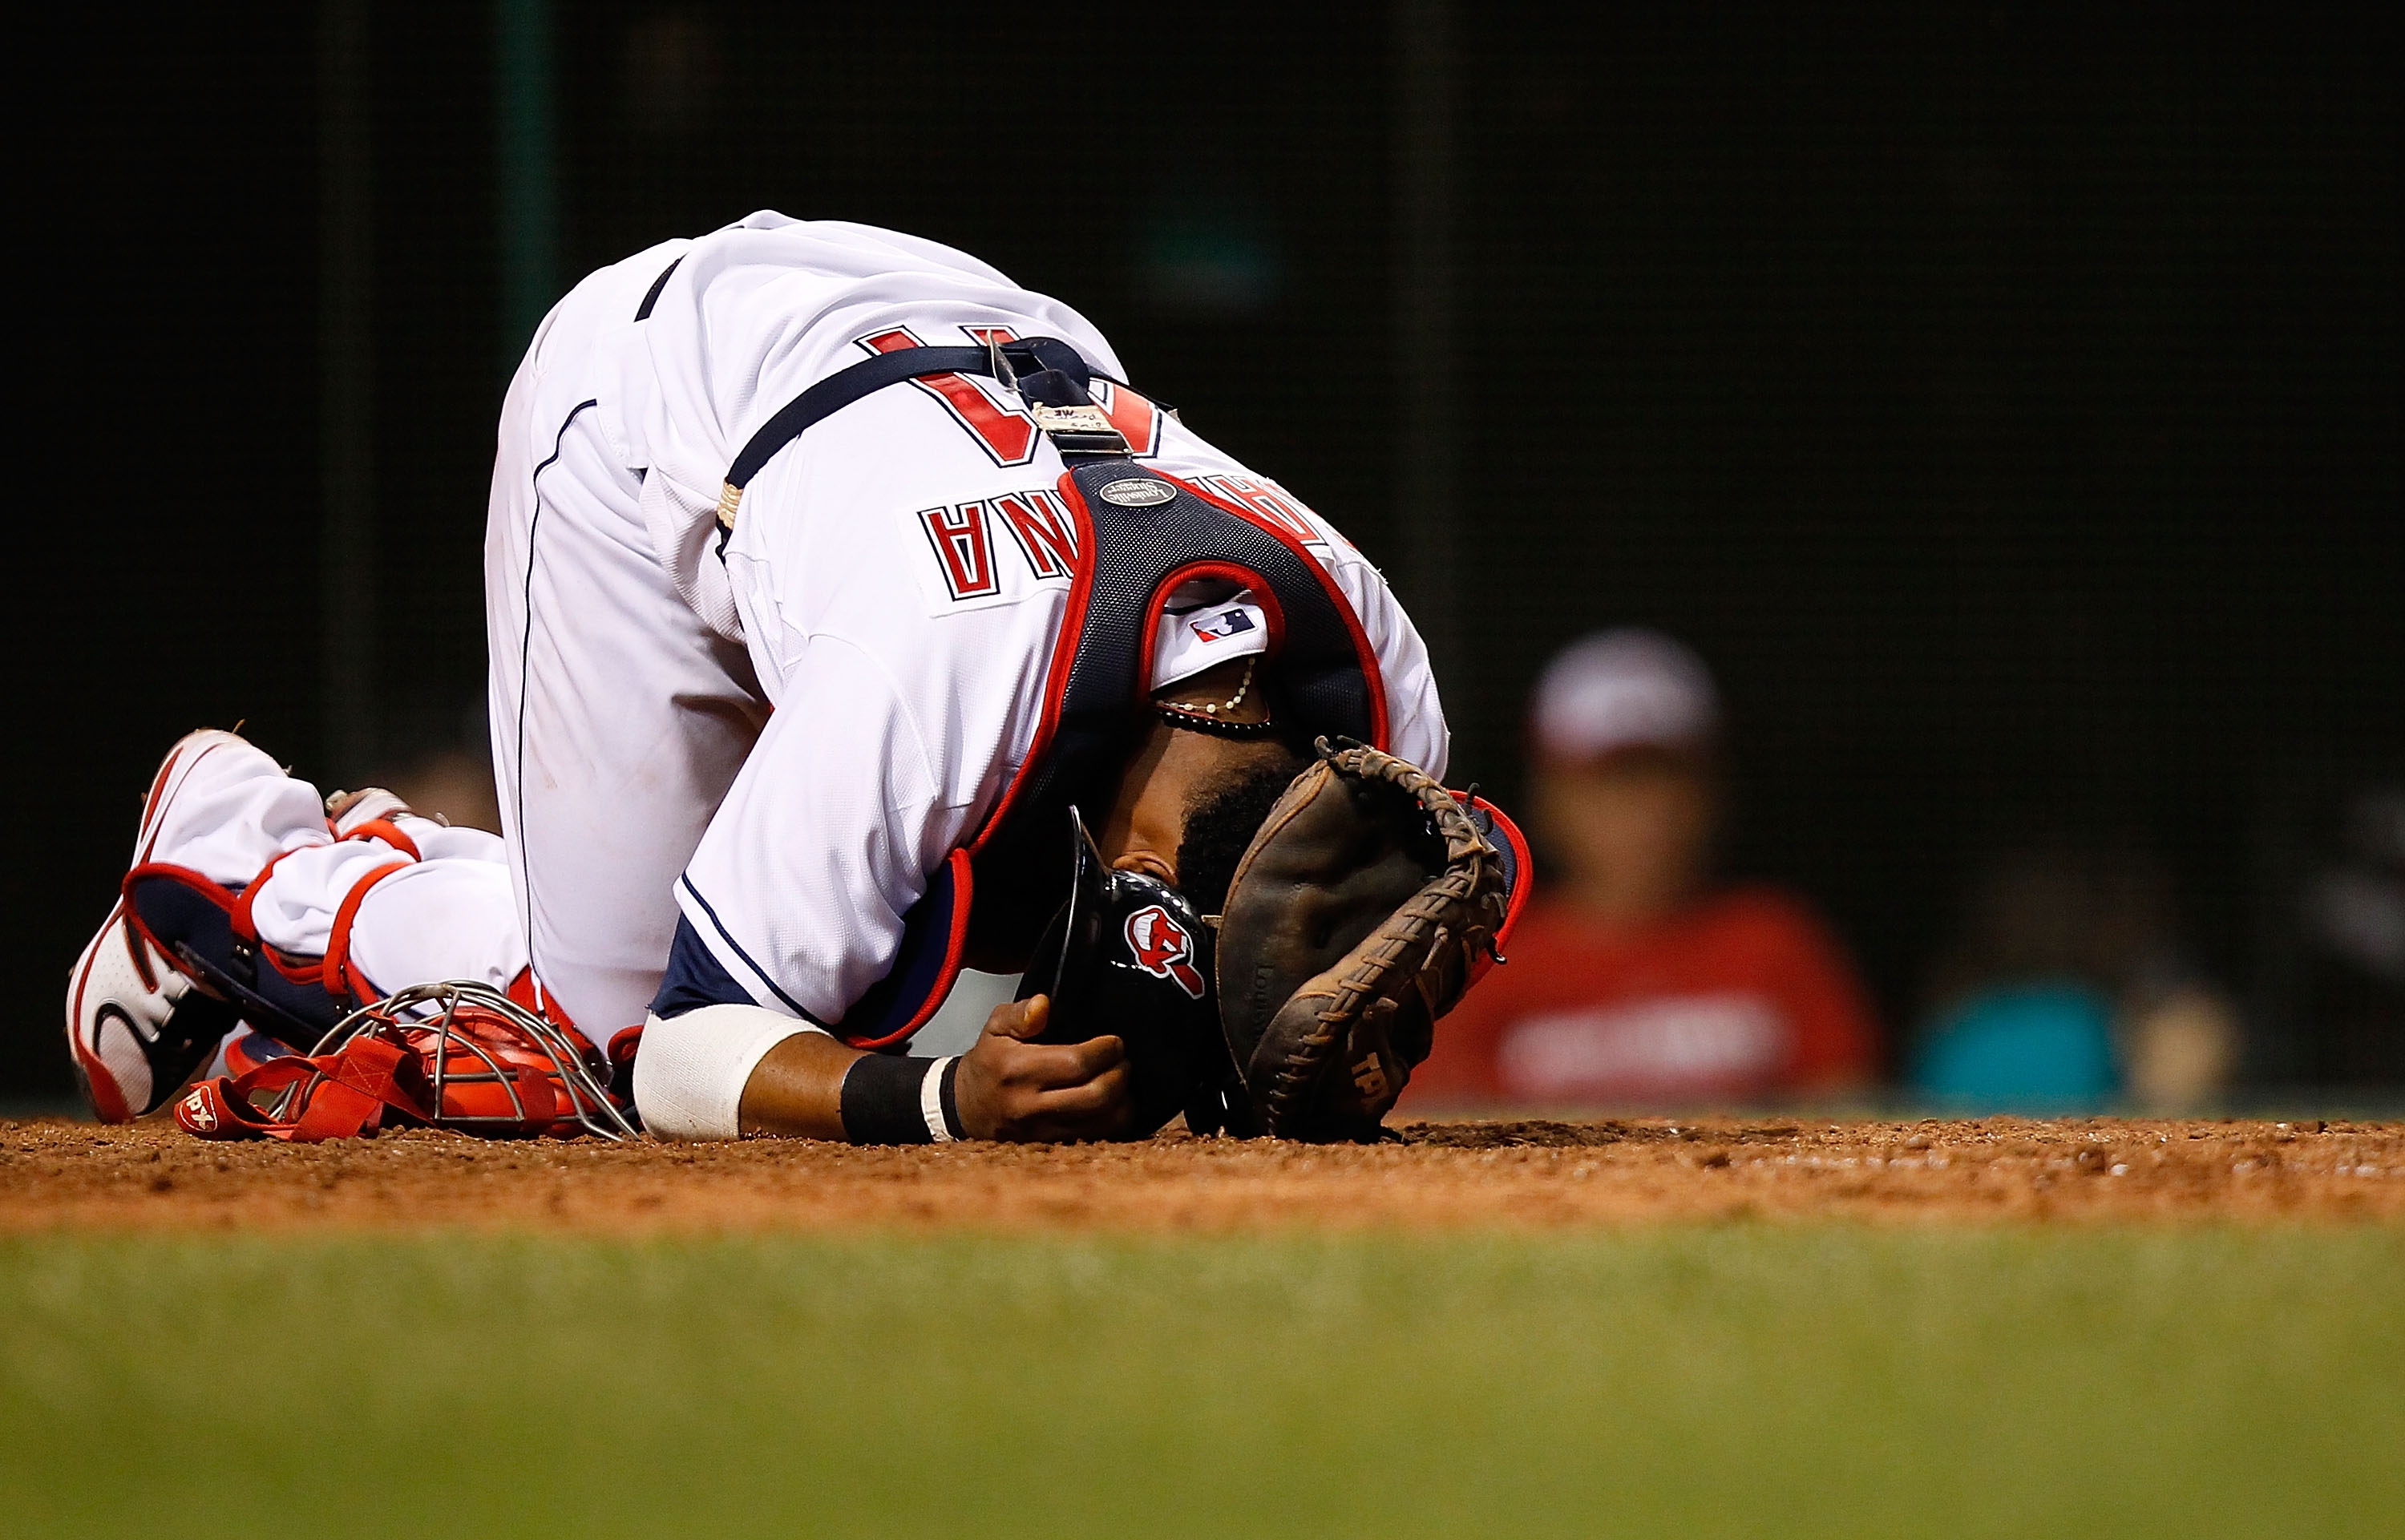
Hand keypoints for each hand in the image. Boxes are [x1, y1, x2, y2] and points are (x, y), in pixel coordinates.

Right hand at [952, 995, 1129, 1141]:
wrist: (966, 1108)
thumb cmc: (989, 1065)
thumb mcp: (995, 1027)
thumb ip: (1021, 1013)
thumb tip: (1043, 1005)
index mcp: (1018, 1070)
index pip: (1077, 1062)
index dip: (1106, 1050)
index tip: (1113, 1042)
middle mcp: (1031, 1105)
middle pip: (1098, 1095)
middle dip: (1120, 1073)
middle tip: (1121, 1059)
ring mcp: (1044, 1131)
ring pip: (1104, 1122)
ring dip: (1124, 1099)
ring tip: (1118, 1079)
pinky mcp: (1052, 1146)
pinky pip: (1099, 1138)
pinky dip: (1114, 1120)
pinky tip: (1112, 1103)